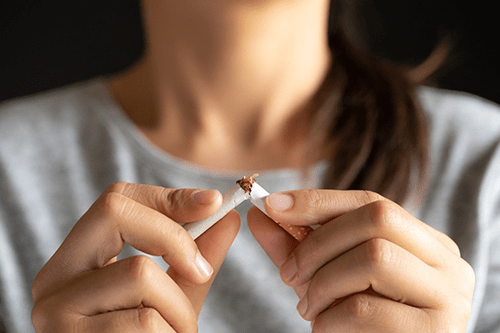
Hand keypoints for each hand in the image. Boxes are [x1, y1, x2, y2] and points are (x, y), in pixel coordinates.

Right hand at [32, 182, 239, 331]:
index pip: (116, 200)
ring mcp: (56, 311)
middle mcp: (54, 279)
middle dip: (174, 238)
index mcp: (76, 260)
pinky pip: (145, 321)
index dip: (168, 197)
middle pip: (115, 213)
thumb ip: (196, 258)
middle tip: (201, 271)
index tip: (214, 203)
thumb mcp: (173, 295)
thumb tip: (228, 217)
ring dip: (178, 310)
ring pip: (141, 274)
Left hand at [248, 190, 474, 331]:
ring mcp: (449, 296)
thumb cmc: (358, 323)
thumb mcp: (327, 276)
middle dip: (319, 243)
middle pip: (378, 219)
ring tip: (309, 308)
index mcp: (426, 242)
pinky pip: (366, 308)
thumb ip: (297, 246)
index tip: (272, 205)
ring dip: (324, 282)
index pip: (371, 201)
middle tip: (289, 274)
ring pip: (375, 257)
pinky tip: (325, 328)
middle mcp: (447, 262)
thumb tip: (258, 213)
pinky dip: (331, 317)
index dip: (318, 200)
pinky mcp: (437, 332)